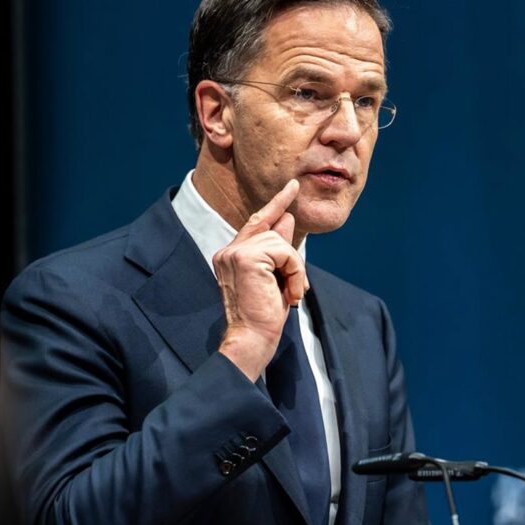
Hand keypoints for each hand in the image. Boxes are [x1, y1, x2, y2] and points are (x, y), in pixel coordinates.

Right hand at [214, 179, 307, 380]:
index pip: (258, 221)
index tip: (293, 186)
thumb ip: (278, 248)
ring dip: (294, 268)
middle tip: (295, 276)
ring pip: (281, 241)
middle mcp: (228, 250)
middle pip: (272, 229)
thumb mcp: (276, 276)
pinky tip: (290, 292)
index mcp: (231, 255)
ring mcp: (234, 252)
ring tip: (290, 292)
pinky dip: (295, 271)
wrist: (252, 338)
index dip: (277, 203)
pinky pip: (285, 251)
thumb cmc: (264, 313)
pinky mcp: (246, 257)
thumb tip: (287, 218)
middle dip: (289, 244)